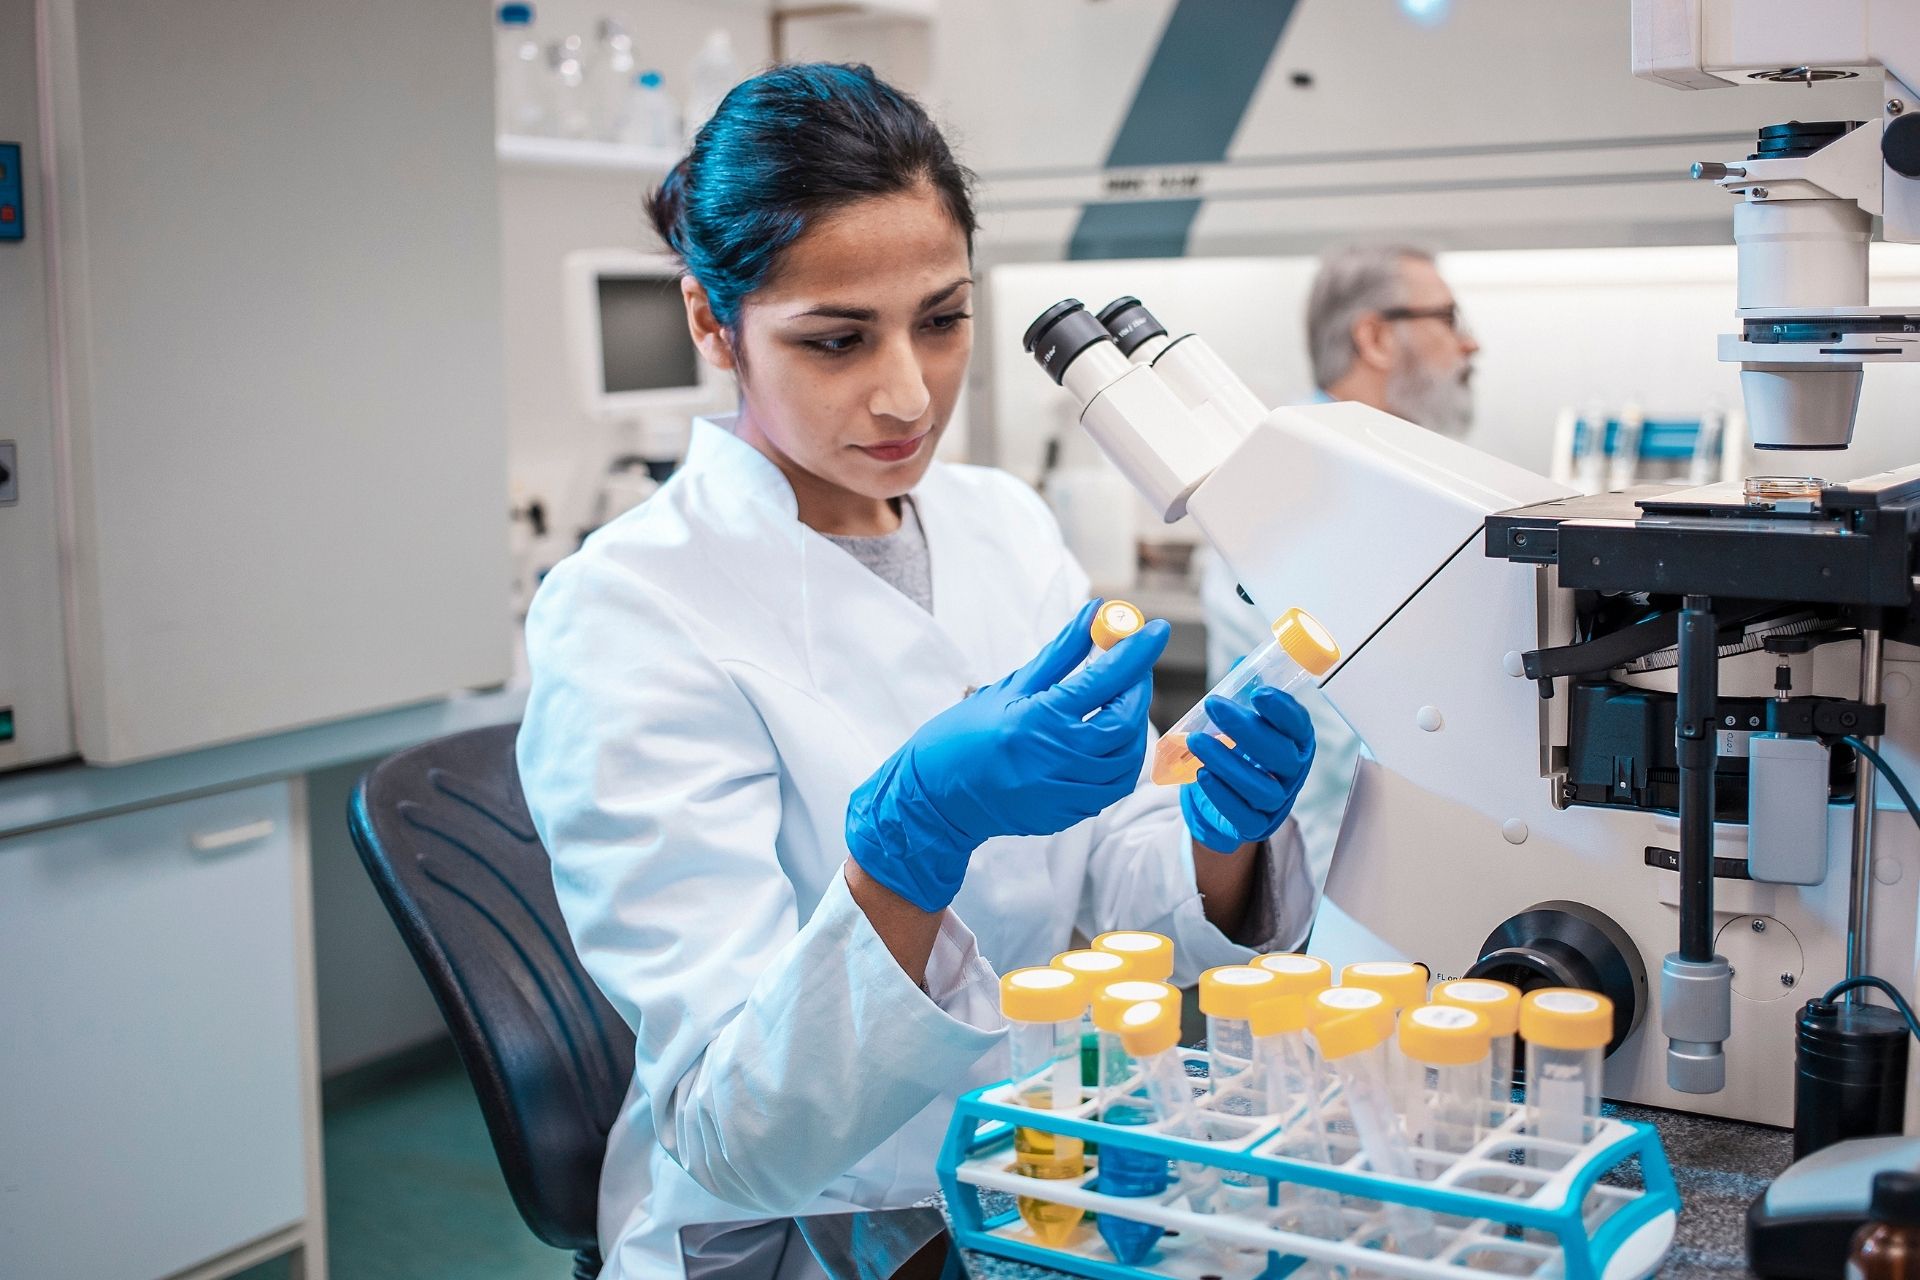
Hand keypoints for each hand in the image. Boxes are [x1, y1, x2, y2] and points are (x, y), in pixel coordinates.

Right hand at [847, 600, 1171, 911]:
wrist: (936, 796)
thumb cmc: (966, 734)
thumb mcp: (1010, 687)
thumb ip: (1060, 653)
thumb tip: (1095, 613)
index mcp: (1036, 719)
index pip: (1104, 680)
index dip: (1136, 652)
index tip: (1157, 628)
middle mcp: (1054, 758)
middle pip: (1123, 721)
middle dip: (1138, 689)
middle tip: (1135, 668)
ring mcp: (1062, 791)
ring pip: (1125, 758)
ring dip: (1134, 725)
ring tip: (1123, 702)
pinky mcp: (1066, 813)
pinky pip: (1111, 786)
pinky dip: (1121, 760)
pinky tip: (1111, 741)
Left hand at [1181, 685, 1314, 853]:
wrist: (1227, 799)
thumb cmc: (1239, 751)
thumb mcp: (1242, 721)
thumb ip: (1243, 693)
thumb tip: (1240, 664)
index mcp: (1296, 741)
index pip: (1298, 725)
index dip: (1283, 710)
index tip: (1259, 692)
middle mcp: (1293, 772)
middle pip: (1281, 755)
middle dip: (1246, 729)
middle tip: (1214, 704)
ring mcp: (1278, 802)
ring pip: (1263, 788)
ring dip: (1228, 763)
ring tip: (1196, 741)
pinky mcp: (1256, 825)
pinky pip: (1244, 815)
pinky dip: (1222, 795)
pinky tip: (1202, 774)